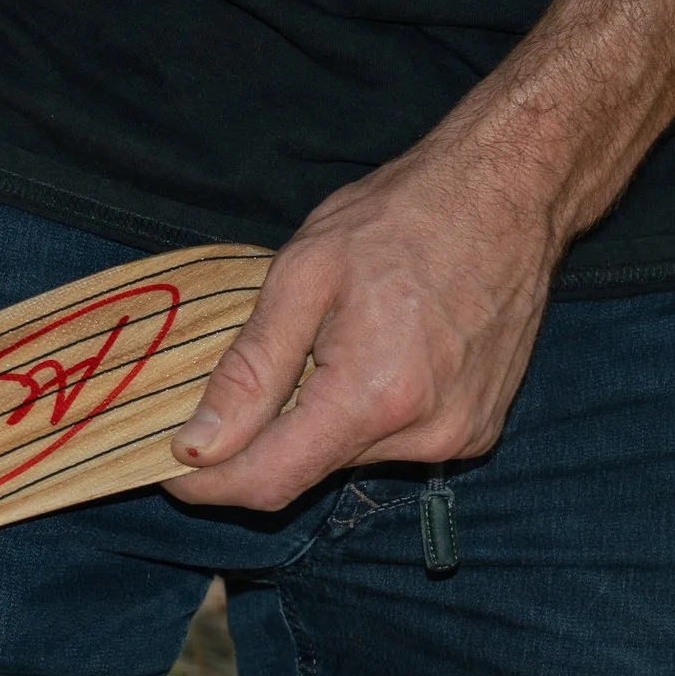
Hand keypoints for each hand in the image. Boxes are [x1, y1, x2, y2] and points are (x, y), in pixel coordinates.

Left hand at [164, 122, 579, 512]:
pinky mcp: (477, 430)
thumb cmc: (402, 217)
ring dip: (317, 421)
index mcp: (373, 398)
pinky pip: (395, 444)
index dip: (207, 483)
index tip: (166, 463)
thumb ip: (249, 370)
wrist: (508, 192)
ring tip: (329, 345)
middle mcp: (423, 435)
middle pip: (308, 472)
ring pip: (348, 458)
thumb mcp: (303, 274)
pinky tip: (376, 354)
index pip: (268, 482)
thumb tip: (198, 445)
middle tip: (238, 381)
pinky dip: (365, 414)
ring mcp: (457, 438)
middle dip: (260, 442)